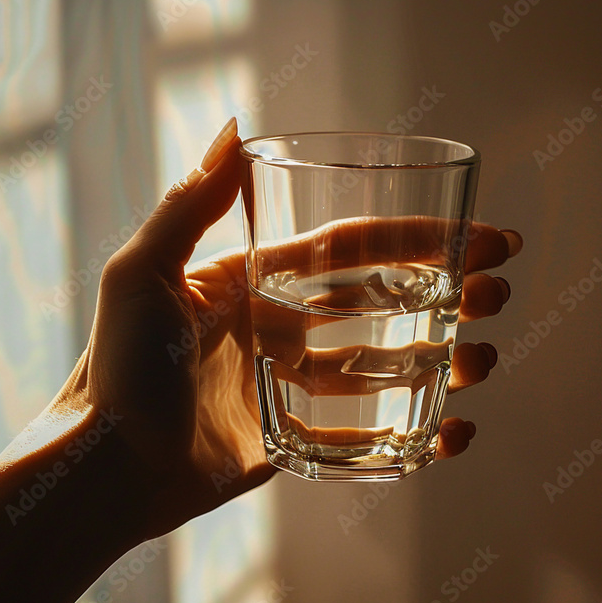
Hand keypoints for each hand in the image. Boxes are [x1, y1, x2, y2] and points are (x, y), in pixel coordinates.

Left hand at [58, 117, 522, 538]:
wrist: (102, 473)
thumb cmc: (117, 371)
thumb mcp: (144, 275)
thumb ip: (188, 205)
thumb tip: (235, 129)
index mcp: (252, 281)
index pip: (348, 250)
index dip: (414, 238)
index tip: (476, 235)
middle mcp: (277, 326)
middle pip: (379, 302)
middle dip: (444, 292)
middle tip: (499, 293)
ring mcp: (288, 386)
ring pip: (383, 365)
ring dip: (442, 358)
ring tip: (487, 357)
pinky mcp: (292, 441)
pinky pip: (364, 435)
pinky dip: (413, 433)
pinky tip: (454, 430)